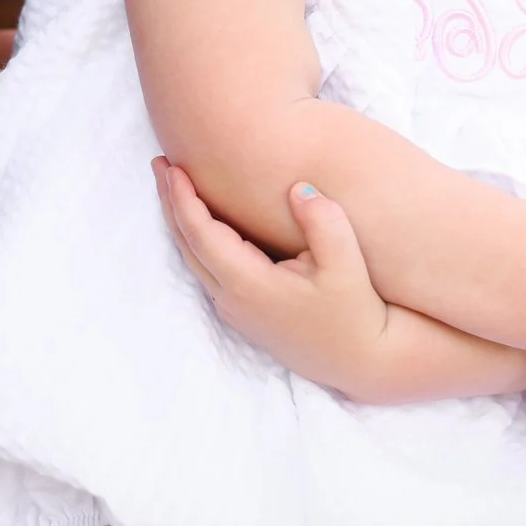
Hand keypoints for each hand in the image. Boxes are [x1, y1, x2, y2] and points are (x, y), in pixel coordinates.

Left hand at [153, 157, 392, 396]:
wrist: (366, 362)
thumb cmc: (357, 313)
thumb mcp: (348, 265)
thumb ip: (324, 222)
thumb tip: (298, 188)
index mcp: (249, 285)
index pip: (201, 234)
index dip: (182, 198)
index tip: (170, 165)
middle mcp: (233, 300)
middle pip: (186, 245)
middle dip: (170, 202)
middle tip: (159, 164)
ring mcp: (236, 311)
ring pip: (194, 259)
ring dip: (181, 220)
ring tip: (173, 186)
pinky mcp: (246, 314)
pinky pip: (207, 268)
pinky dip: (197, 239)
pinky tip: (202, 221)